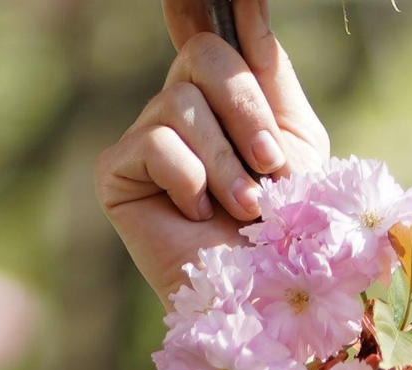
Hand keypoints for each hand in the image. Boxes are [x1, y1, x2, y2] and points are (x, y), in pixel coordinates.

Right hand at [94, 0, 330, 303]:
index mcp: (227, 96)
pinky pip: (156, 144)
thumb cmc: (289, 230)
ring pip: (182, 104)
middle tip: (271, 165)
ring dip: (227, 164)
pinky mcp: (117, 172)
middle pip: (203, 54)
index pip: (212, 29)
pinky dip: (191, 183)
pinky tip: (198, 217)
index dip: (210, 2)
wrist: (265, 298)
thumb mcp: (295, 144)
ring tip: (246, 209)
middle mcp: (181, 106)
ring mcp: (145, 136)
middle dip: (246, 108)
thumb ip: (270, 76)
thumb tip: (248, 7)